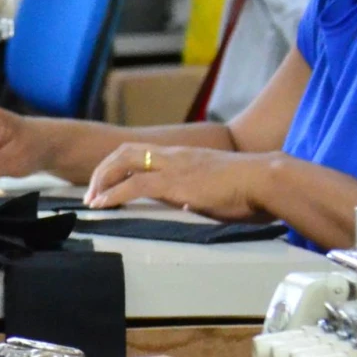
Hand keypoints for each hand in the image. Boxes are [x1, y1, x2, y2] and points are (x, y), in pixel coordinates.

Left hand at [84, 143, 273, 218]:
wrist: (266, 180)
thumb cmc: (251, 188)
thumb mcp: (218, 186)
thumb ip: (199, 190)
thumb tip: (191, 202)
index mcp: (184, 156)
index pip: (142, 151)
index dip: (120, 164)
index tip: (107, 182)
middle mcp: (174, 156)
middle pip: (125, 151)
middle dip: (103, 170)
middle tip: (92, 191)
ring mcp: (173, 167)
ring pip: (124, 163)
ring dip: (102, 181)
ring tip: (91, 199)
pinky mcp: (175, 183)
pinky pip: (134, 185)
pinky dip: (113, 194)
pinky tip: (103, 205)